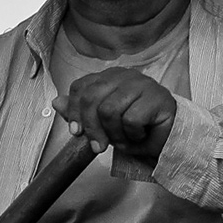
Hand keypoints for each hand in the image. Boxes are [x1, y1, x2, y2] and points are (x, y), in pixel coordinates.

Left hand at [52, 66, 175, 158]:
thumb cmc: (134, 130)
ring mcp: (142, 83)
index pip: (81, 87)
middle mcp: (124, 75)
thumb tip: (56, 102)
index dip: (75, 111)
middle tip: (99, 146)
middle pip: (92, 98)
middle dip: (92, 128)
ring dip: (115, 134)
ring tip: (125, 140)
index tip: (76, 133)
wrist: (167, 140)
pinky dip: (132, 135)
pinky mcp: (157, 97)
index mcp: (108, 77)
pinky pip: (131, 119)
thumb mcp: (102, 124)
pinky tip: (140, 135)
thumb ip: (80, 112)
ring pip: (110, 110)